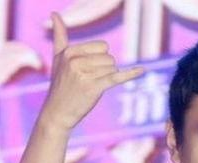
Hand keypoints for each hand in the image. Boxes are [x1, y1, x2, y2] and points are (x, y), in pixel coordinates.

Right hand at [40, 12, 144, 130]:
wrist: (58, 113)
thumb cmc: (60, 85)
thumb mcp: (58, 59)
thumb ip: (59, 35)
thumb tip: (55, 13)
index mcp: (69, 52)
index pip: (102, 47)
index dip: (100, 59)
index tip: (87, 71)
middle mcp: (76, 61)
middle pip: (109, 58)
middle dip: (105, 70)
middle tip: (89, 82)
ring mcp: (85, 75)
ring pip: (113, 69)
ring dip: (107, 79)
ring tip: (91, 88)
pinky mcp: (94, 88)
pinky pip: (117, 78)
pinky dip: (131, 74)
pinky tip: (142, 70)